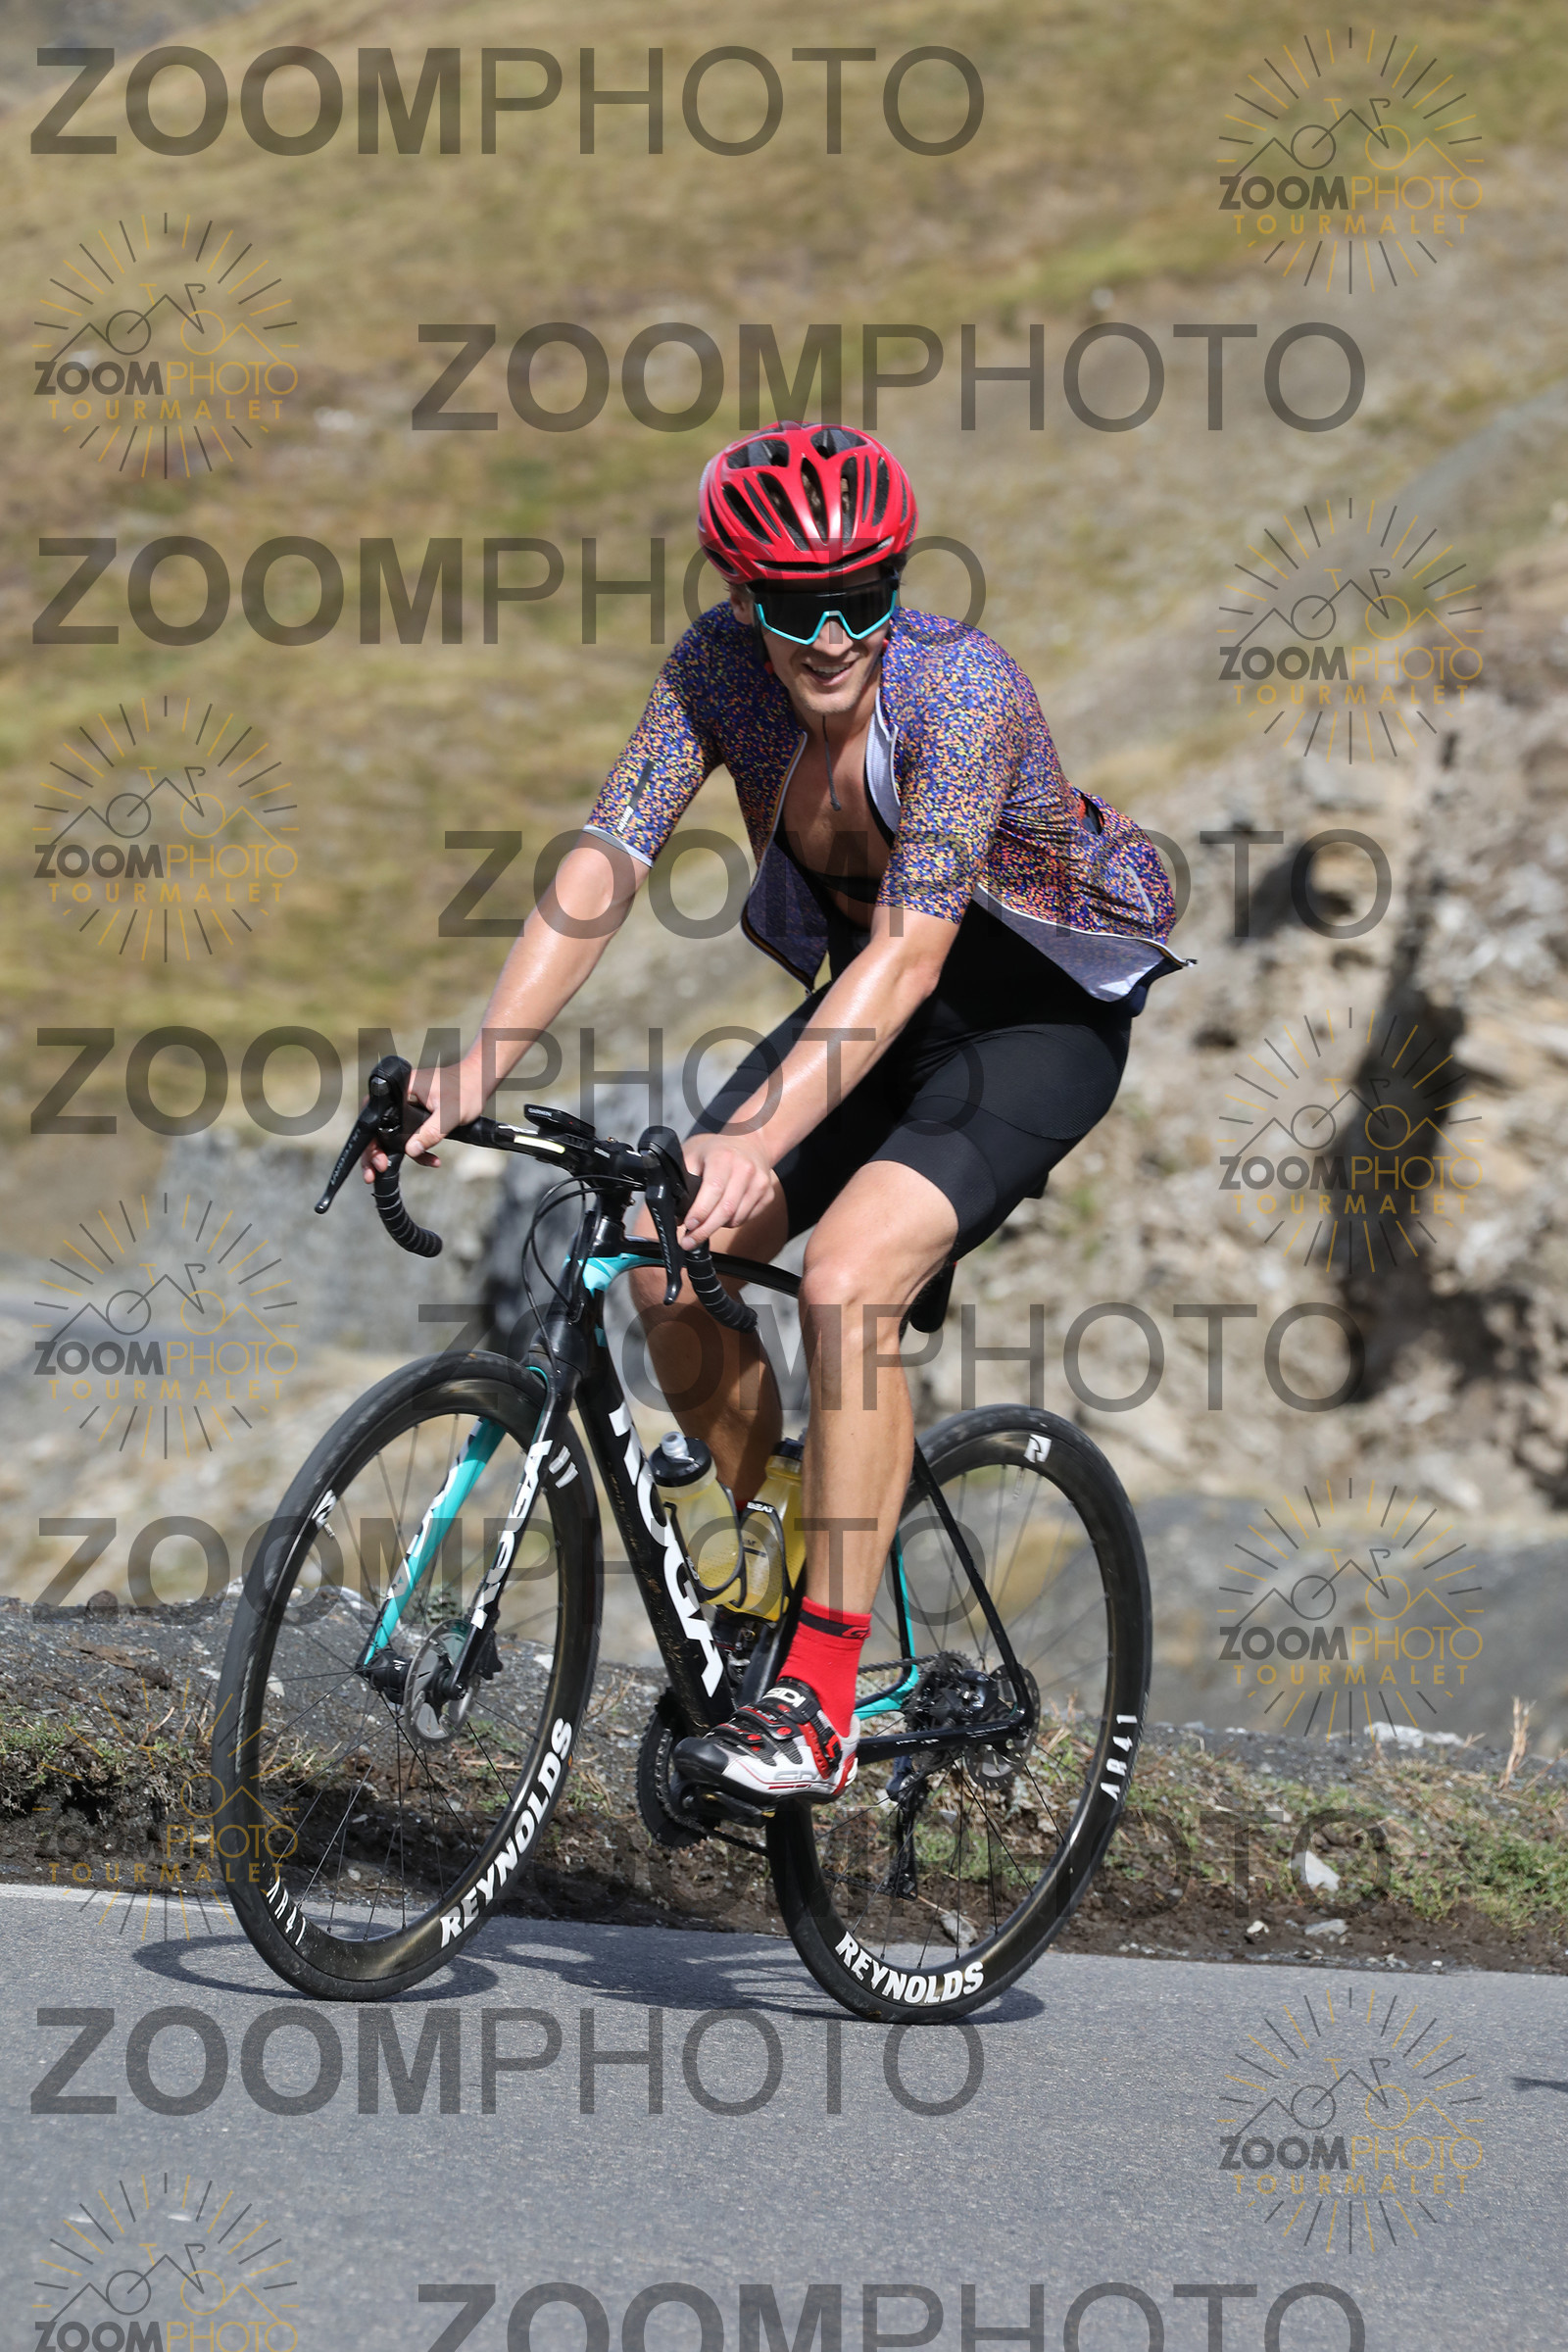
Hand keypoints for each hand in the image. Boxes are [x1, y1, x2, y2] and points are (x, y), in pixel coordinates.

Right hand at [362, 1054, 487, 1181]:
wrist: (479, 1081)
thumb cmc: (466, 1089)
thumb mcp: (450, 1114)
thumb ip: (431, 1132)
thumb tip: (410, 1150)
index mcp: (400, 1088)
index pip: (374, 1115)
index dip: (371, 1140)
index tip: (377, 1160)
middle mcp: (397, 1095)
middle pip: (376, 1126)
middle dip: (376, 1151)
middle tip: (377, 1171)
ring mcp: (404, 1104)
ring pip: (390, 1132)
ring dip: (393, 1153)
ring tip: (393, 1169)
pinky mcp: (413, 1113)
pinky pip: (407, 1133)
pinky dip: (416, 1148)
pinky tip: (433, 1159)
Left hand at [676, 1130, 778, 1245]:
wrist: (751, 1141)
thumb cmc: (719, 1150)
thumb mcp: (695, 1155)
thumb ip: (684, 1180)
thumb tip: (677, 1213)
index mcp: (724, 1157)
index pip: (713, 1189)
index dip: (700, 1211)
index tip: (689, 1225)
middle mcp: (745, 1169)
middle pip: (726, 1209)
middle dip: (705, 1230)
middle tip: (689, 1241)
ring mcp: (760, 1182)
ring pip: (737, 1218)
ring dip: (718, 1225)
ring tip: (706, 1221)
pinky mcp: (767, 1194)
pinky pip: (747, 1218)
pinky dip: (732, 1221)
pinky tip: (724, 1212)